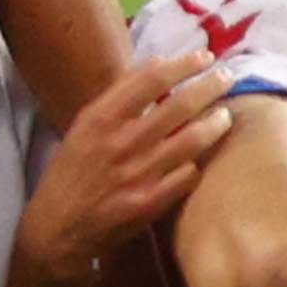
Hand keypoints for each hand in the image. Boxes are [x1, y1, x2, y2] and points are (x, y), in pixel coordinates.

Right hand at [17, 50, 231, 286]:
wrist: (57, 229)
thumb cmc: (71, 172)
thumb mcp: (84, 126)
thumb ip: (119, 97)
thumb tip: (159, 65)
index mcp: (101, 118)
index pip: (151, 79)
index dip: (183, 64)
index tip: (204, 57)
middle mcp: (121, 142)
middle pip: (179, 105)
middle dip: (210, 86)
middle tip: (228, 76)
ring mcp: (138, 174)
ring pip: (192, 140)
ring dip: (216, 123)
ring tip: (226, 114)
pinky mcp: (150, 204)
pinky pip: (188, 175)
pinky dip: (198, 163)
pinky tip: (203, 158)